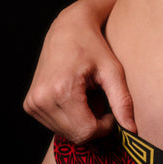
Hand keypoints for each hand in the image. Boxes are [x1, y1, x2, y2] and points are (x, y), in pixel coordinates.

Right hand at [23, 0, 135, 141]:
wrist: (67, 27)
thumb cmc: (93, 46)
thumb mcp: (113, 70)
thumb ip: (122, 102)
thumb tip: (132, 131)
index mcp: (61, 90)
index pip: (86, 131)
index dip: (104, 126)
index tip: (111, 109)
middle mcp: (41, 99)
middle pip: (75, 136)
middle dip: (93, 125)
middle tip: (100, 100)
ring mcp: (32, 103)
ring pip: (65, 133)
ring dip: (81, 122)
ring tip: (87, 96)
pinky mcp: (29, 105)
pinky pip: (55, 125)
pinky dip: (70, 118)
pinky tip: (75, 97)